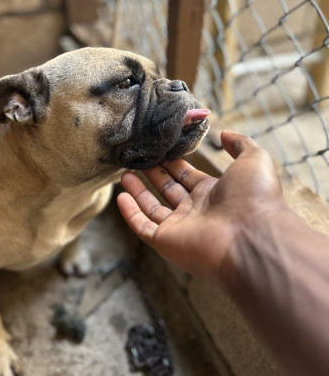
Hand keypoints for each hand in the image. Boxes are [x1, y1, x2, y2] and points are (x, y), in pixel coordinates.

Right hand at [117, 131, 286, 283]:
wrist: (253, 237)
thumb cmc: (255, 197)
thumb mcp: (253, 159)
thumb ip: (240, 143)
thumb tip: (224, 134)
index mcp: (214, 193)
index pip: (188, 176)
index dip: (173, 163)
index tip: (159, 150)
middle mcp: (196, 210)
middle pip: (169, 189)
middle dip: (154, 174)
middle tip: (138, 158)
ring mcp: (181, 227)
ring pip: (153, 208)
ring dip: (138, 191)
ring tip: (124, 173)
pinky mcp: (167, 242)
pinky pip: (143, 227)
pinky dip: (131, 213)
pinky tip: (120, 197)